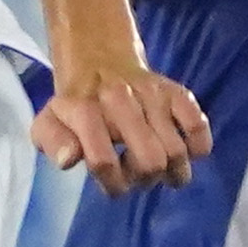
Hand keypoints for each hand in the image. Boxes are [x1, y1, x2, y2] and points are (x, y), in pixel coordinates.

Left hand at [32, 58, 211, 194]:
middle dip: (144, 179)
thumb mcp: (48, 124)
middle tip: (135, 172)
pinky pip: (199, 127)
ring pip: (176, 151)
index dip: (112, 183)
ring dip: (170, 170)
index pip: (103, 161)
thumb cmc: (75, 108)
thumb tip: (69, 159)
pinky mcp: (178, 93)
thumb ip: (53, 142)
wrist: (100, 63)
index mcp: (84, 110)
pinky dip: (196, 148)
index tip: (112, 181)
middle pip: (150, 162)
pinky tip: (180, 150)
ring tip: (155, 163)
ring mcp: (153, 95)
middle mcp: (120, 99)